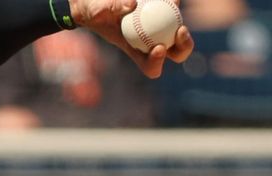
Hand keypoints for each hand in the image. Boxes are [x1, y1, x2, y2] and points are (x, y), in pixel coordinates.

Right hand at [69, 0, 193, 77]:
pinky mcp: (163, 12)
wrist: (96, 4)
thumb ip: (112, 7)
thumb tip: (133, 4)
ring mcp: (159, 29)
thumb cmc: (95, 12)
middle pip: (174, 53)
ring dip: (181, 23)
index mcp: (135, 51)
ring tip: (175, 4)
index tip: (157, 47)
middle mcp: (150, 43)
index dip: (158, 62)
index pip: (150, 66)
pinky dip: (173, 3)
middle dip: (183, 47)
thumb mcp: (97, 10)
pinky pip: (173, 10)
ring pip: (179, 32)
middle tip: (180, 30)